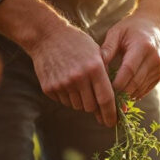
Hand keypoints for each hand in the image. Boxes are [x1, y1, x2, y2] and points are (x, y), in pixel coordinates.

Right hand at [0, 0, 115, 126]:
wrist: (47, 36)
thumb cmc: (77, 43)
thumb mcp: (96, 53)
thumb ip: (105, 76)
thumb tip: (112, 101)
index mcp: (94, 68)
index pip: (106, 99)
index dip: (111, 114)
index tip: (112, 123)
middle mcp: (79, 78)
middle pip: (91, 107)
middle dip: (94, 107)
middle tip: (93, 100)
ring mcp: (62, 84)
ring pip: (77, 106)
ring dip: (80, 101)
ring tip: (77, 84)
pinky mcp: (49, 88)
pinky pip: (64, 101)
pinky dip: (68, 96)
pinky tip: (66, 81)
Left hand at [100, 13, 159, 99]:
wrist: (154, 26)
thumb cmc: (131, 28)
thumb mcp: (117, 32)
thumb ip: (107, 48)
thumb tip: (96, 66)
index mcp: (142, 46)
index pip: (129, 69)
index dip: (117, 82)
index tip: (105, 89)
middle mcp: (154, 58)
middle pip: (136, 82)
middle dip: (120, 92)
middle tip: (106, 98)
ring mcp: (159, 67)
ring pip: (141, 88)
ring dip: (126, 95)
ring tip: (112, 98)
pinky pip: (146, 89)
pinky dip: (134, 94)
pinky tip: (123, 94)